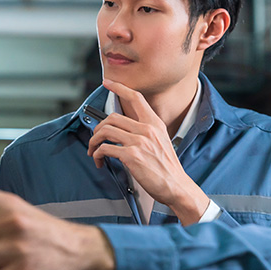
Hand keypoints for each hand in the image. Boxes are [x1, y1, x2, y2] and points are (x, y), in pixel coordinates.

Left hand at [87, 80, 208, 225]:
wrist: (177, 186)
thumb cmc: (168, 168)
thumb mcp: (161, 142)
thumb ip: (146, 133)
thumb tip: (125, 132)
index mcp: (154, 124)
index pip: (136, 98)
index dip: (119, 87)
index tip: (108, 83)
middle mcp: (147, 129)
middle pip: (112, 117)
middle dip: (98, 128)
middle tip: (95, 138)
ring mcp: (139, 142)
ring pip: (105, 131)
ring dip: (94, 141)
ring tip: (93, 151)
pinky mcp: (131, 156)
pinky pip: (105, 149)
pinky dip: (98, 154)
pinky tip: (100, 160)